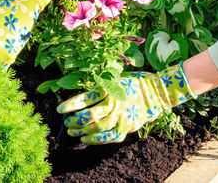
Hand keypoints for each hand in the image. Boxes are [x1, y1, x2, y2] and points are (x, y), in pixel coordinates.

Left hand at [57, 63, 196, 143]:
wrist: (157, 92)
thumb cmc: (135, 83)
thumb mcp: (117, 79)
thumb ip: (102, 87)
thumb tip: (83, 97)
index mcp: (111, 90)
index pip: (86, 98)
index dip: (71, 105)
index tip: (59, 109)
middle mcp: (115, 103)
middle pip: (90, 115)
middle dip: (75, 120)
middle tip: (66, 122)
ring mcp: (121, 117)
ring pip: (98, 127)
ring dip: (82, 131)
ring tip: (72, 132)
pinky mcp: (127, 127)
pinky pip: (109, 137)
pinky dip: (96, 139)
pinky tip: (85, 139)